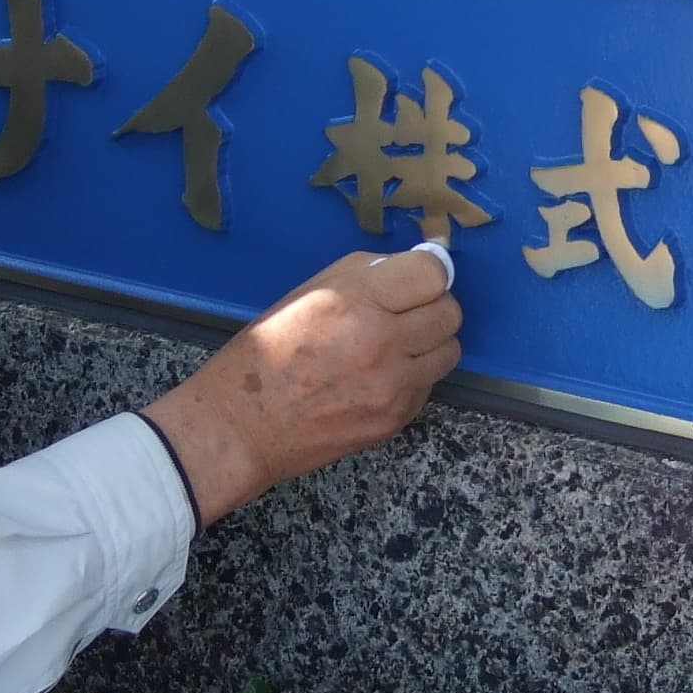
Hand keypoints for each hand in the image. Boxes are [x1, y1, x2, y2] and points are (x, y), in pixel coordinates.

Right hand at [141, 241, 462, 525]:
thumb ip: (362, 275)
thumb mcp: (305, 293)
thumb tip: (407, 266)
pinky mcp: (396, 417)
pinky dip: (414, 375)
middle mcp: (382, 341)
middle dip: (431, 304)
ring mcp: (393, 385)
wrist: (243, 426)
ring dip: (430, 341)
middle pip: (450, 311)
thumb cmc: (263, 355)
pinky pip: (429, 384)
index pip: (432, 273)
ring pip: (450, 350)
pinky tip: (380, 375)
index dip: (430, 269)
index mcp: (354, 300)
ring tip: (397, 343)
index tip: (420, 272)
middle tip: (405, 308)